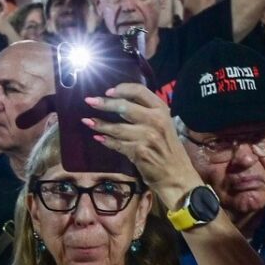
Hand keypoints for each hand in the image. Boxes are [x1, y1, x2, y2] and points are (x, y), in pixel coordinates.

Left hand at [83, 83, 195, 203]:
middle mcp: (155, 120)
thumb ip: (147, 112)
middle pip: (124, 107)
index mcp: (162, 110)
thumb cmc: (168, 148)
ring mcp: (147, 136)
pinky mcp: (139, 152)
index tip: (108, 91)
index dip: (121, 89)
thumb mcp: (164, 124)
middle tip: (89, 101)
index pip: (139, 91)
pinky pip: (117, 144)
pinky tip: (98, 137)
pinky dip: (106, 141)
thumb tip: (119, 100)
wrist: (177, 175)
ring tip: (87, 121)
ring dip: (99, 124)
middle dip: (104, 103)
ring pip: (116, 128)